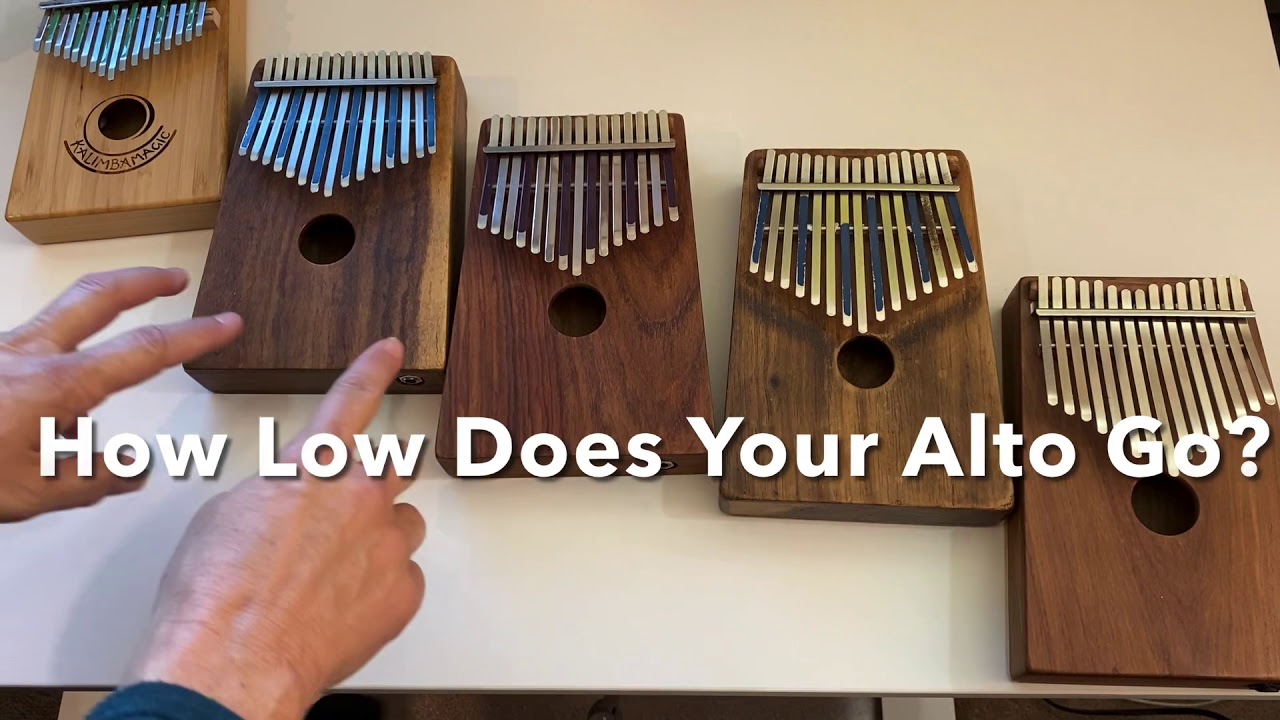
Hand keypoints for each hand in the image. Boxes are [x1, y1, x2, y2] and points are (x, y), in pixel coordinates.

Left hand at [0, 268, 241, 522]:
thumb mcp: (34, 493)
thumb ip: (92, 478)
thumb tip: (132, 467)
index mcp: (57, 384)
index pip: (145, 349)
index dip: (194, 335)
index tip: (226, 322)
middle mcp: (27, 354)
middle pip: (97, 296)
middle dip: (142, 281)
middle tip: (173, 276)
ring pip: (57, 320)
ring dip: (92, 322)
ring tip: (93, 372)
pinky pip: (27, 348)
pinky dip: (50, 361)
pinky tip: (36, 408)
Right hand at [125, 339, 425, 719]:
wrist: (231, 659)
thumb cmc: (214, 595)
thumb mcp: (225, 517)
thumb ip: (273, 495)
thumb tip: (284, 507)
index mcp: (311, 469)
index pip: (350, 402)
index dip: (372, 371)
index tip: (390, 350)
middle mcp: (357, 497)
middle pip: (392, 468)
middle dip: (374, 485)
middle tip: (347, 518)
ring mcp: (386, 543)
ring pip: (402, 526)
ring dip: (378, 540)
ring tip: (333, 577)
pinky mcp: (402, 591)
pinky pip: (403, 578)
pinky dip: (379, 590)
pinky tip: (342, 609)